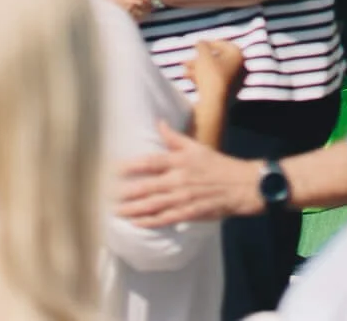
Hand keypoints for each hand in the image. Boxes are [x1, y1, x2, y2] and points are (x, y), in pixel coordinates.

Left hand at [116, 122, 263, 225]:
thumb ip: (175, 138)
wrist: (243, 185)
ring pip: (153, 204)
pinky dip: (149, 221)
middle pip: (147, 186)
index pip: (150, 162)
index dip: (130, 165)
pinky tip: (135, 223)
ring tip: (114, 211)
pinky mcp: (190, 212)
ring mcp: (184, 197)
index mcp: (180, 160)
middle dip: (124, 191)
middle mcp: (179, 178)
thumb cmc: (219, 165)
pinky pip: (166, 218)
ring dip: (132, 208)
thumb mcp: (197, 147)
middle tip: (104, 195)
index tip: (110, 169)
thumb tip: (159, 122)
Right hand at [185, 39, 245, 98]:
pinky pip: (215, 81)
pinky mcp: (228, 92)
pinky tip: (189, 78)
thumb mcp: (203, 56)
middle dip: (199, 60)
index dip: (208, 44)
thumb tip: (201, 42)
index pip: (223, 44)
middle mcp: (240, 67)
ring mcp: (235, 81)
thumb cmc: (211, 73)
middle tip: (187, 60)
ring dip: (198, 69)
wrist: (214, 101)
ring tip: (184, 71)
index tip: (198, 45)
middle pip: (217, 60)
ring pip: (214, 71)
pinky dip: (203, 78)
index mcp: (238, 55)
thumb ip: (202, 46)